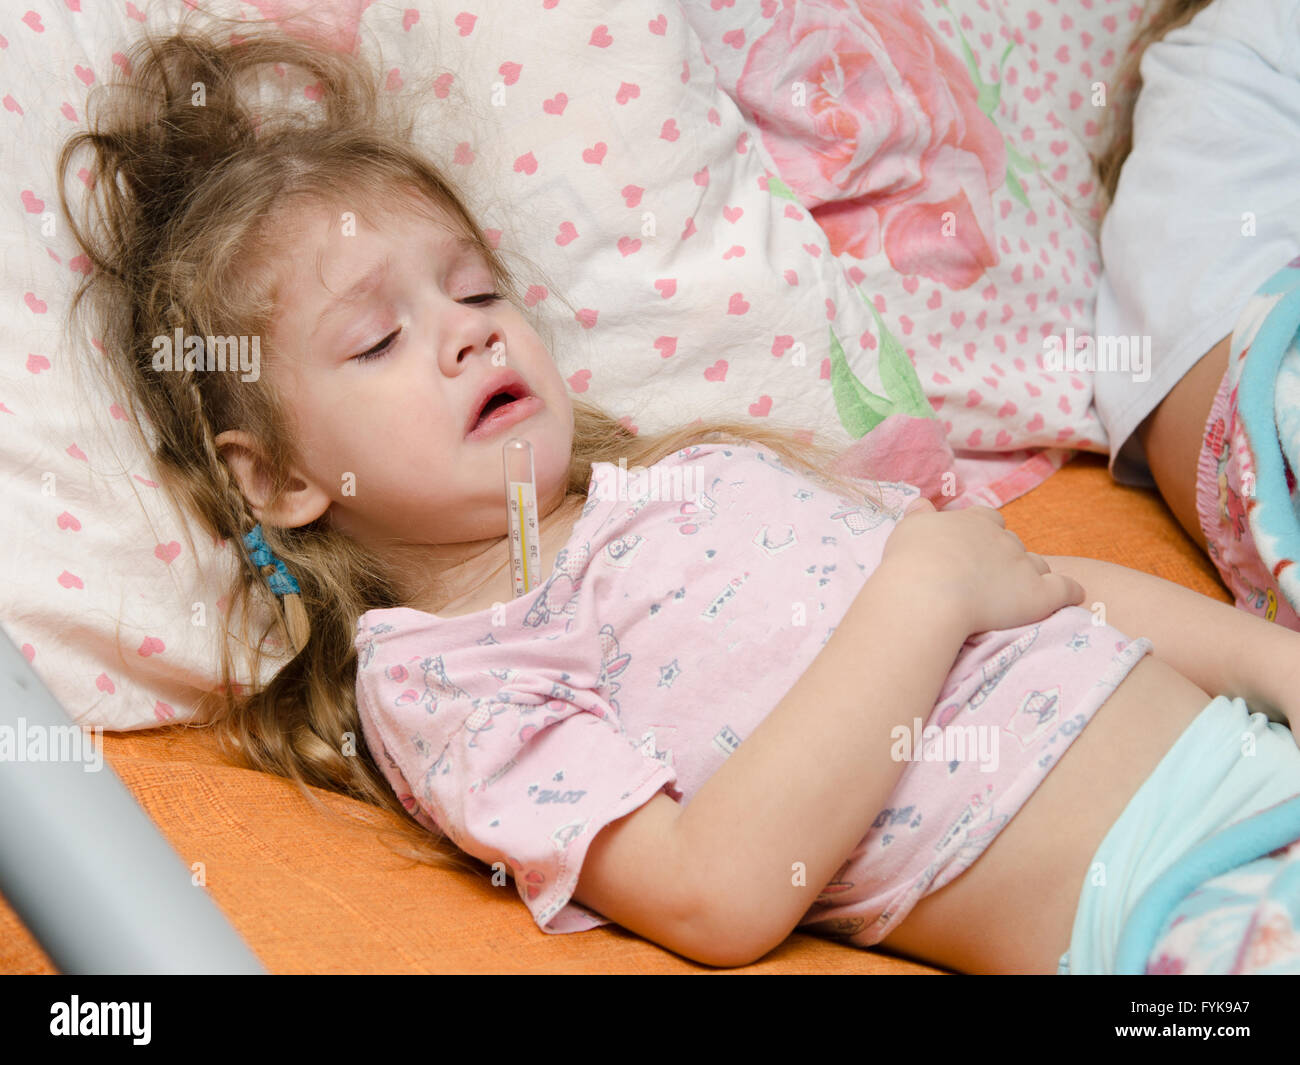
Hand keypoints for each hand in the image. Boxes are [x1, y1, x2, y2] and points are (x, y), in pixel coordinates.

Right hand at [879, 497, 1085, 635]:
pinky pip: (1066, 589)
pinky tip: (1072, 598)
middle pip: (1012, 543)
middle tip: (986, 579)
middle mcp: (1002, 538)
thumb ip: (919, 515)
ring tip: (1016, 594)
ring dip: (1031, 575)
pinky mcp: (1039, 594)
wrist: (928, 594)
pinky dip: (1070, 592)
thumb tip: (922, 503)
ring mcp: (1023, 564)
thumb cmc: (913, 561)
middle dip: (1005, 557)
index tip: (973, 548)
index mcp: (973, 521)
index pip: (987, 518)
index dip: (983, 533)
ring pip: (1037, 565)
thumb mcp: (908, 529)